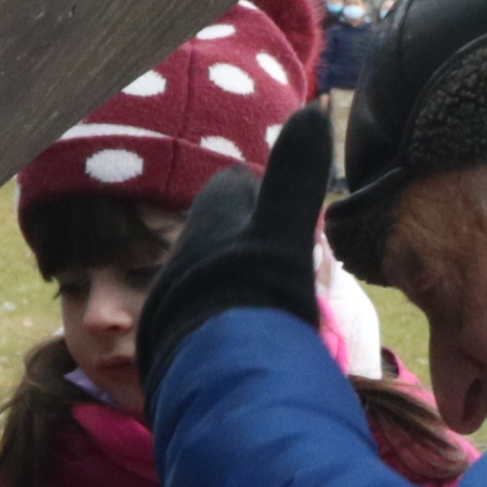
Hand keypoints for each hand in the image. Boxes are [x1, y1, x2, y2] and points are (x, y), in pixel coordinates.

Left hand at [137, 107, 333, 420]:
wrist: (213, 379)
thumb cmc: (252, 296)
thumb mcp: (284, 232)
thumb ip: (296, 176)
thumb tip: (314, 108)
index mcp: (210, 218)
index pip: (234, 186)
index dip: (261, 193)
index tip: (285, 208)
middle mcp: (184, 251)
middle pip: (220, 232)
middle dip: (246, 237)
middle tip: (283, 254)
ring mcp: (174, 299)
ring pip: (209, 274)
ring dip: (236, 280)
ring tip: (269, 296)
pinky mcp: (173, 341)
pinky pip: (204, 316)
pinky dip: (226, 317)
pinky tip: (245, 335)